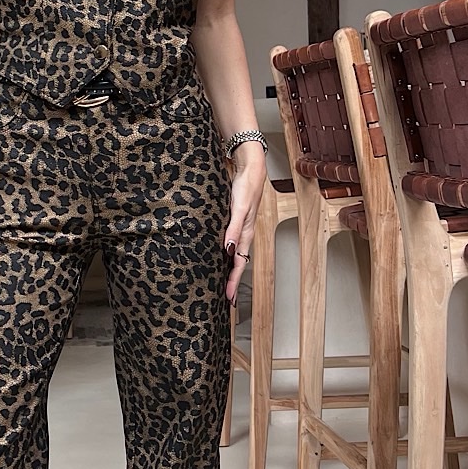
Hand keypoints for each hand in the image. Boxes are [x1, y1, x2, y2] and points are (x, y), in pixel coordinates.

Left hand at [223, 147, 266, 307]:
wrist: (250, 168)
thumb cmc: (246, 187)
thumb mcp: (239, 209)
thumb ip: (234, 229)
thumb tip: (229, 250)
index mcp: (246, 234)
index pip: (239, 264)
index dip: (233, 282)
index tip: (227, 299)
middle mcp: (242, 234)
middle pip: (236, 263)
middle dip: (231, 282)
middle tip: (224, 300)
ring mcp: (238, 228)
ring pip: (233, 254)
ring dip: (227, 269)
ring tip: (220, 283)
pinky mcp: (232, 221)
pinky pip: (228, 243)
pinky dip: (224, 254)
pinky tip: (217, 256)